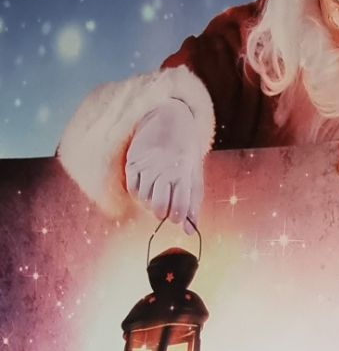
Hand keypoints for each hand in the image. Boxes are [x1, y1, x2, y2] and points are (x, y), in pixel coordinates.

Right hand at [125, 98, 204, 232]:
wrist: (167, 119)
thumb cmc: (185, 152)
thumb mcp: (194, 175)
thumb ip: (193, 204)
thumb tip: (190, 231)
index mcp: (182, 175)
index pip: (178, 208)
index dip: (177, 218)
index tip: (178, 217)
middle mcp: (162, 171)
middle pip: (158, 208)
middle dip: (162, 214)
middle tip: (166, 207)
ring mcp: (145, 167)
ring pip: (144, 201)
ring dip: (150, 203)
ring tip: (158, 192)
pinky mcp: (132, 164)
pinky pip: (132, 190)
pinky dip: (140, 194)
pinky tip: (147, 187)